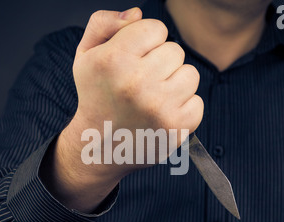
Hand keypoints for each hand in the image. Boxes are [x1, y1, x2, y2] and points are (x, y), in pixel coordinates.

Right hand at [43, 8, 202, 211]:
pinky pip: (198, 102)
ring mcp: (159, 108)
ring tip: (153, 97)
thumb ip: (104, 23)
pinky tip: (162, 113)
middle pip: (175, 51)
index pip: (156, 28)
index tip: (134, 59)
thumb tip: (137, 13)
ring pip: (191, 74)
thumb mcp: (86, 55)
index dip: (146, 42)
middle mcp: (136, 84)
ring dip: (175, 83)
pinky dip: (183, 107)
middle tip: (141, 83)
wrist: (99, 146)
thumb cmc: (96, 97)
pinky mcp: (176, 129)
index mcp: (113, 60)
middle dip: (160, 63)